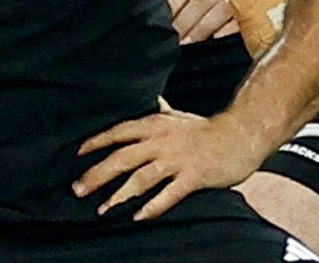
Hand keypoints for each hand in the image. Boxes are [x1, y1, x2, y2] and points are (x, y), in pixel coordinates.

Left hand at [74, 105, 271, 220]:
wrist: (240, 135)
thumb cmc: (206, 129)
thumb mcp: (177, 117)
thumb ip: (160, 112)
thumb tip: (149, 102)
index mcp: (155, 124)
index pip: (119, 131)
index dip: (97, 142)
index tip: (77, 153)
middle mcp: (161, 140)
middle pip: (122, 157)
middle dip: (97, 174)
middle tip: (77, 189)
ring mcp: (177, 159)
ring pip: (141, 177)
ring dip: (119, 194)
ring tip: (103, 209)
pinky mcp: (193, 176)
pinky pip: (169, 194)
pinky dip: (152, 206)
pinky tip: (138, 216)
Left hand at [169, 0, 238, 44]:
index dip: (175, 4)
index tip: (165, 19)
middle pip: (199, 3)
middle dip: (183, 22)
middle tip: (172, 37)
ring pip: (216, 14)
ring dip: (199, 30)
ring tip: (187, 43)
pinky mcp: (257, 3)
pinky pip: (240, 19)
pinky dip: (227, 30)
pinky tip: (215, 39)